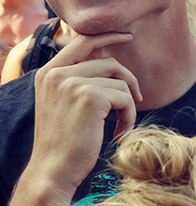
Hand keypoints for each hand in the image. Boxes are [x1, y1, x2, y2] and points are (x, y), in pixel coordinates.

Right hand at [7, 33, 140, 205]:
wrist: (53, 169)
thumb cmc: (64, 141)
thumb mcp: (63, 103)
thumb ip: (77, 79)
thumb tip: (105, 58)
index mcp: (48, 72)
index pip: (82, 41)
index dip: (107, 36)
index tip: (127, 36)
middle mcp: (57, 74)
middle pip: (109, 63)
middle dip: (128, 82)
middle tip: (136, 101)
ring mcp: (72, 83)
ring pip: (121, 83)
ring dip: (128, 106)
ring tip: (121, 125)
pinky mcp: (90, 97)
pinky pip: (126, 98)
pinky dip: (129, 116)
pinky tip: (119, 133)